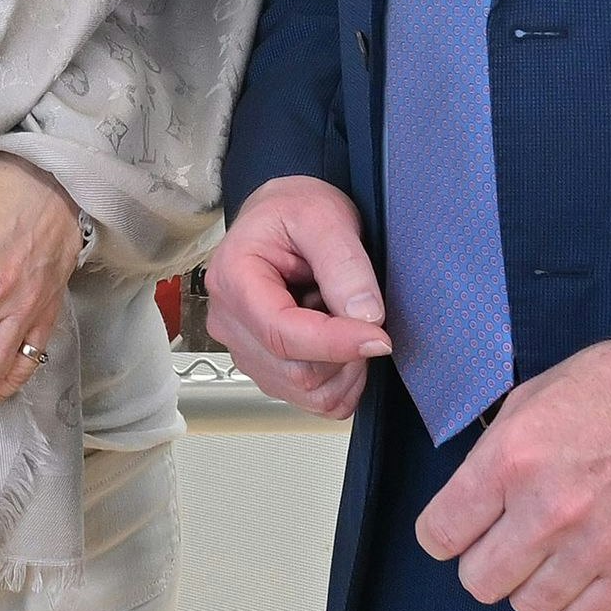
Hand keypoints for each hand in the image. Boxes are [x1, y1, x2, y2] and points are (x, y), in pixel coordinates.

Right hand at [207, 176, 388, 418]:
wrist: (283, 216)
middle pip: (296, 371)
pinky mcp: (265, 368)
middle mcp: (229, 321)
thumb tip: (365, 316)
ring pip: (307, 392)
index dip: (336, 343)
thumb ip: (344, 263)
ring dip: (345, 368)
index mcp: (233, 277)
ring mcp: (244, 349)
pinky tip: (338, 343)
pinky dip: (340, 382)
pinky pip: (312, 400)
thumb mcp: (324, 216)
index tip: (380, 337)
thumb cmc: (295, 210)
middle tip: (362, 310)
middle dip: (346, 353)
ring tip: (342, 318)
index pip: (282, 333)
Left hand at [415, 338, 610, 610]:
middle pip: (479, 581)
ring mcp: (593, 546)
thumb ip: (492, 455)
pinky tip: (581, 565)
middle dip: (482, 562)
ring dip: (530, 583)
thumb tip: (470, 499)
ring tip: (547, 553)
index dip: (442, 534)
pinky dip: (575, 597)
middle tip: (503, 541)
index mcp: (510, 460)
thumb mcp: (529, 399)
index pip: (441, 534)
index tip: (456, 530)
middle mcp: (546, 511)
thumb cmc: (608, 387)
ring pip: (529, 605)